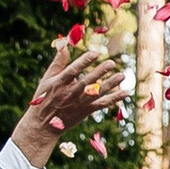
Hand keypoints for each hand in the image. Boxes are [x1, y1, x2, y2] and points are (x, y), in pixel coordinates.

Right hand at [11, 43, 126, 158]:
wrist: (43, 125)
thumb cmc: (44, 98)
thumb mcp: (47, 79)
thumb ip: (58, 62)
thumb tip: (64, 44)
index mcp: (59, 83)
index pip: (72, 71)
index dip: (83, 62)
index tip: (95, 53)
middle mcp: (70, 93)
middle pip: (86, 82)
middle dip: (99, 73)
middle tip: (112, 63)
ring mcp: (79, 103)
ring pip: (96, 93)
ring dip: (110, 85)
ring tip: (122, 75)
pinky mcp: (86, 111)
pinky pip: (102, 104)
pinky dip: (114, 98)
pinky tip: (126, 92)